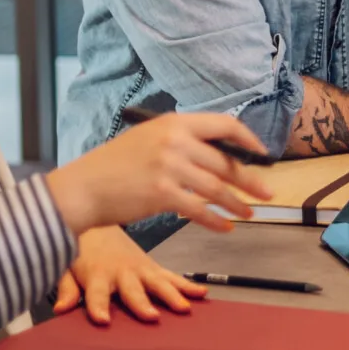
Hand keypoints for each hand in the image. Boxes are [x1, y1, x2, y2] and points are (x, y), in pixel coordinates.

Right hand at [47, 112, 273, 232]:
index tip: (262, 156)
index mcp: (172, 122)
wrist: (82, 188)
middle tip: (266, 193)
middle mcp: (173, 140)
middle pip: (225, 161)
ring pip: (216, 187)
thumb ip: (181, 144)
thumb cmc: (114, 168)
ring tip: (248, 213)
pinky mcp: (162, 193)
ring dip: (237, 204)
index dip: (248, 140)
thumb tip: (220, 158)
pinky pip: (199, 209)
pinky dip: (216, 220)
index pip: (223, 125)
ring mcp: (168, 166)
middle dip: (250, 180)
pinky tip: (225, 227)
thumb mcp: (148, 141)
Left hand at [52, 228, 205, 324]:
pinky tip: (202, 292)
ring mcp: (140, 268)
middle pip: (132, 290)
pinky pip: (171, 276)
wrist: (98, 211)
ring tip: (184, 307)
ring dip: (171, 294)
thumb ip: (67, 288)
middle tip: (152, 315)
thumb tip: (60, 308)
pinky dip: (187, 284)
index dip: (98, 306)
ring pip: (158, 283)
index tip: (102, 319)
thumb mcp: (68, 266)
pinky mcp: (152, 266)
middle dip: (141, 303)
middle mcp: (121, 271)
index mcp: (98, 273)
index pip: (96, 293)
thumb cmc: (82, 247)